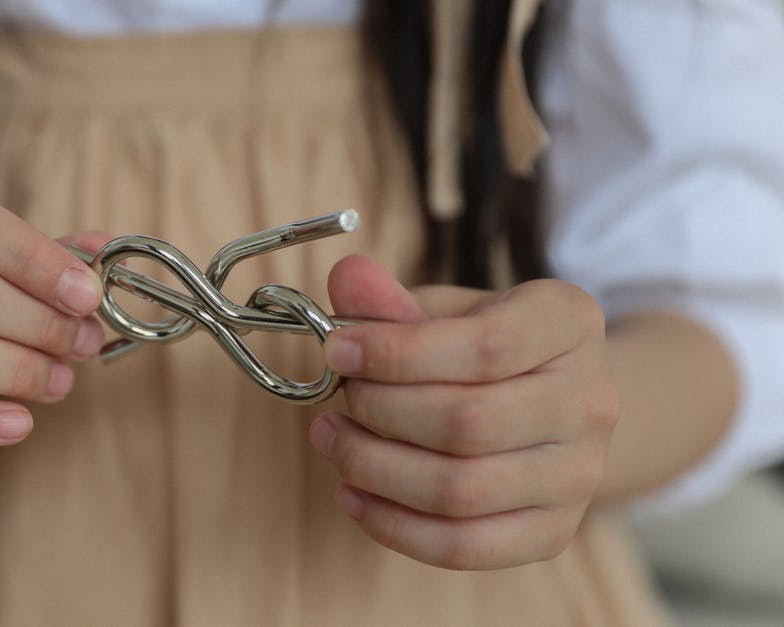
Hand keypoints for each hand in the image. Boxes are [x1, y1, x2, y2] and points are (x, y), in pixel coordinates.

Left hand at [309, 255, 617, 569]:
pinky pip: (463, 546)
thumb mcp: (444, 308)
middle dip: (380, 413)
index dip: (398, 354)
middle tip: (337, 400)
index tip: (337, 351)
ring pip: (460, 490)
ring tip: (333, 440)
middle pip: (469, 423)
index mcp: (570, 322)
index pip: (487, 347)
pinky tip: (352, 494)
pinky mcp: (553, 532)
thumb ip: (391, 299)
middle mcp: (592, 400)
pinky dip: (393, 526)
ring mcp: (580, 475)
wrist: (552, 403)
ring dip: (375, 469)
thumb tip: (346, 277)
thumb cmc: (482, 347)